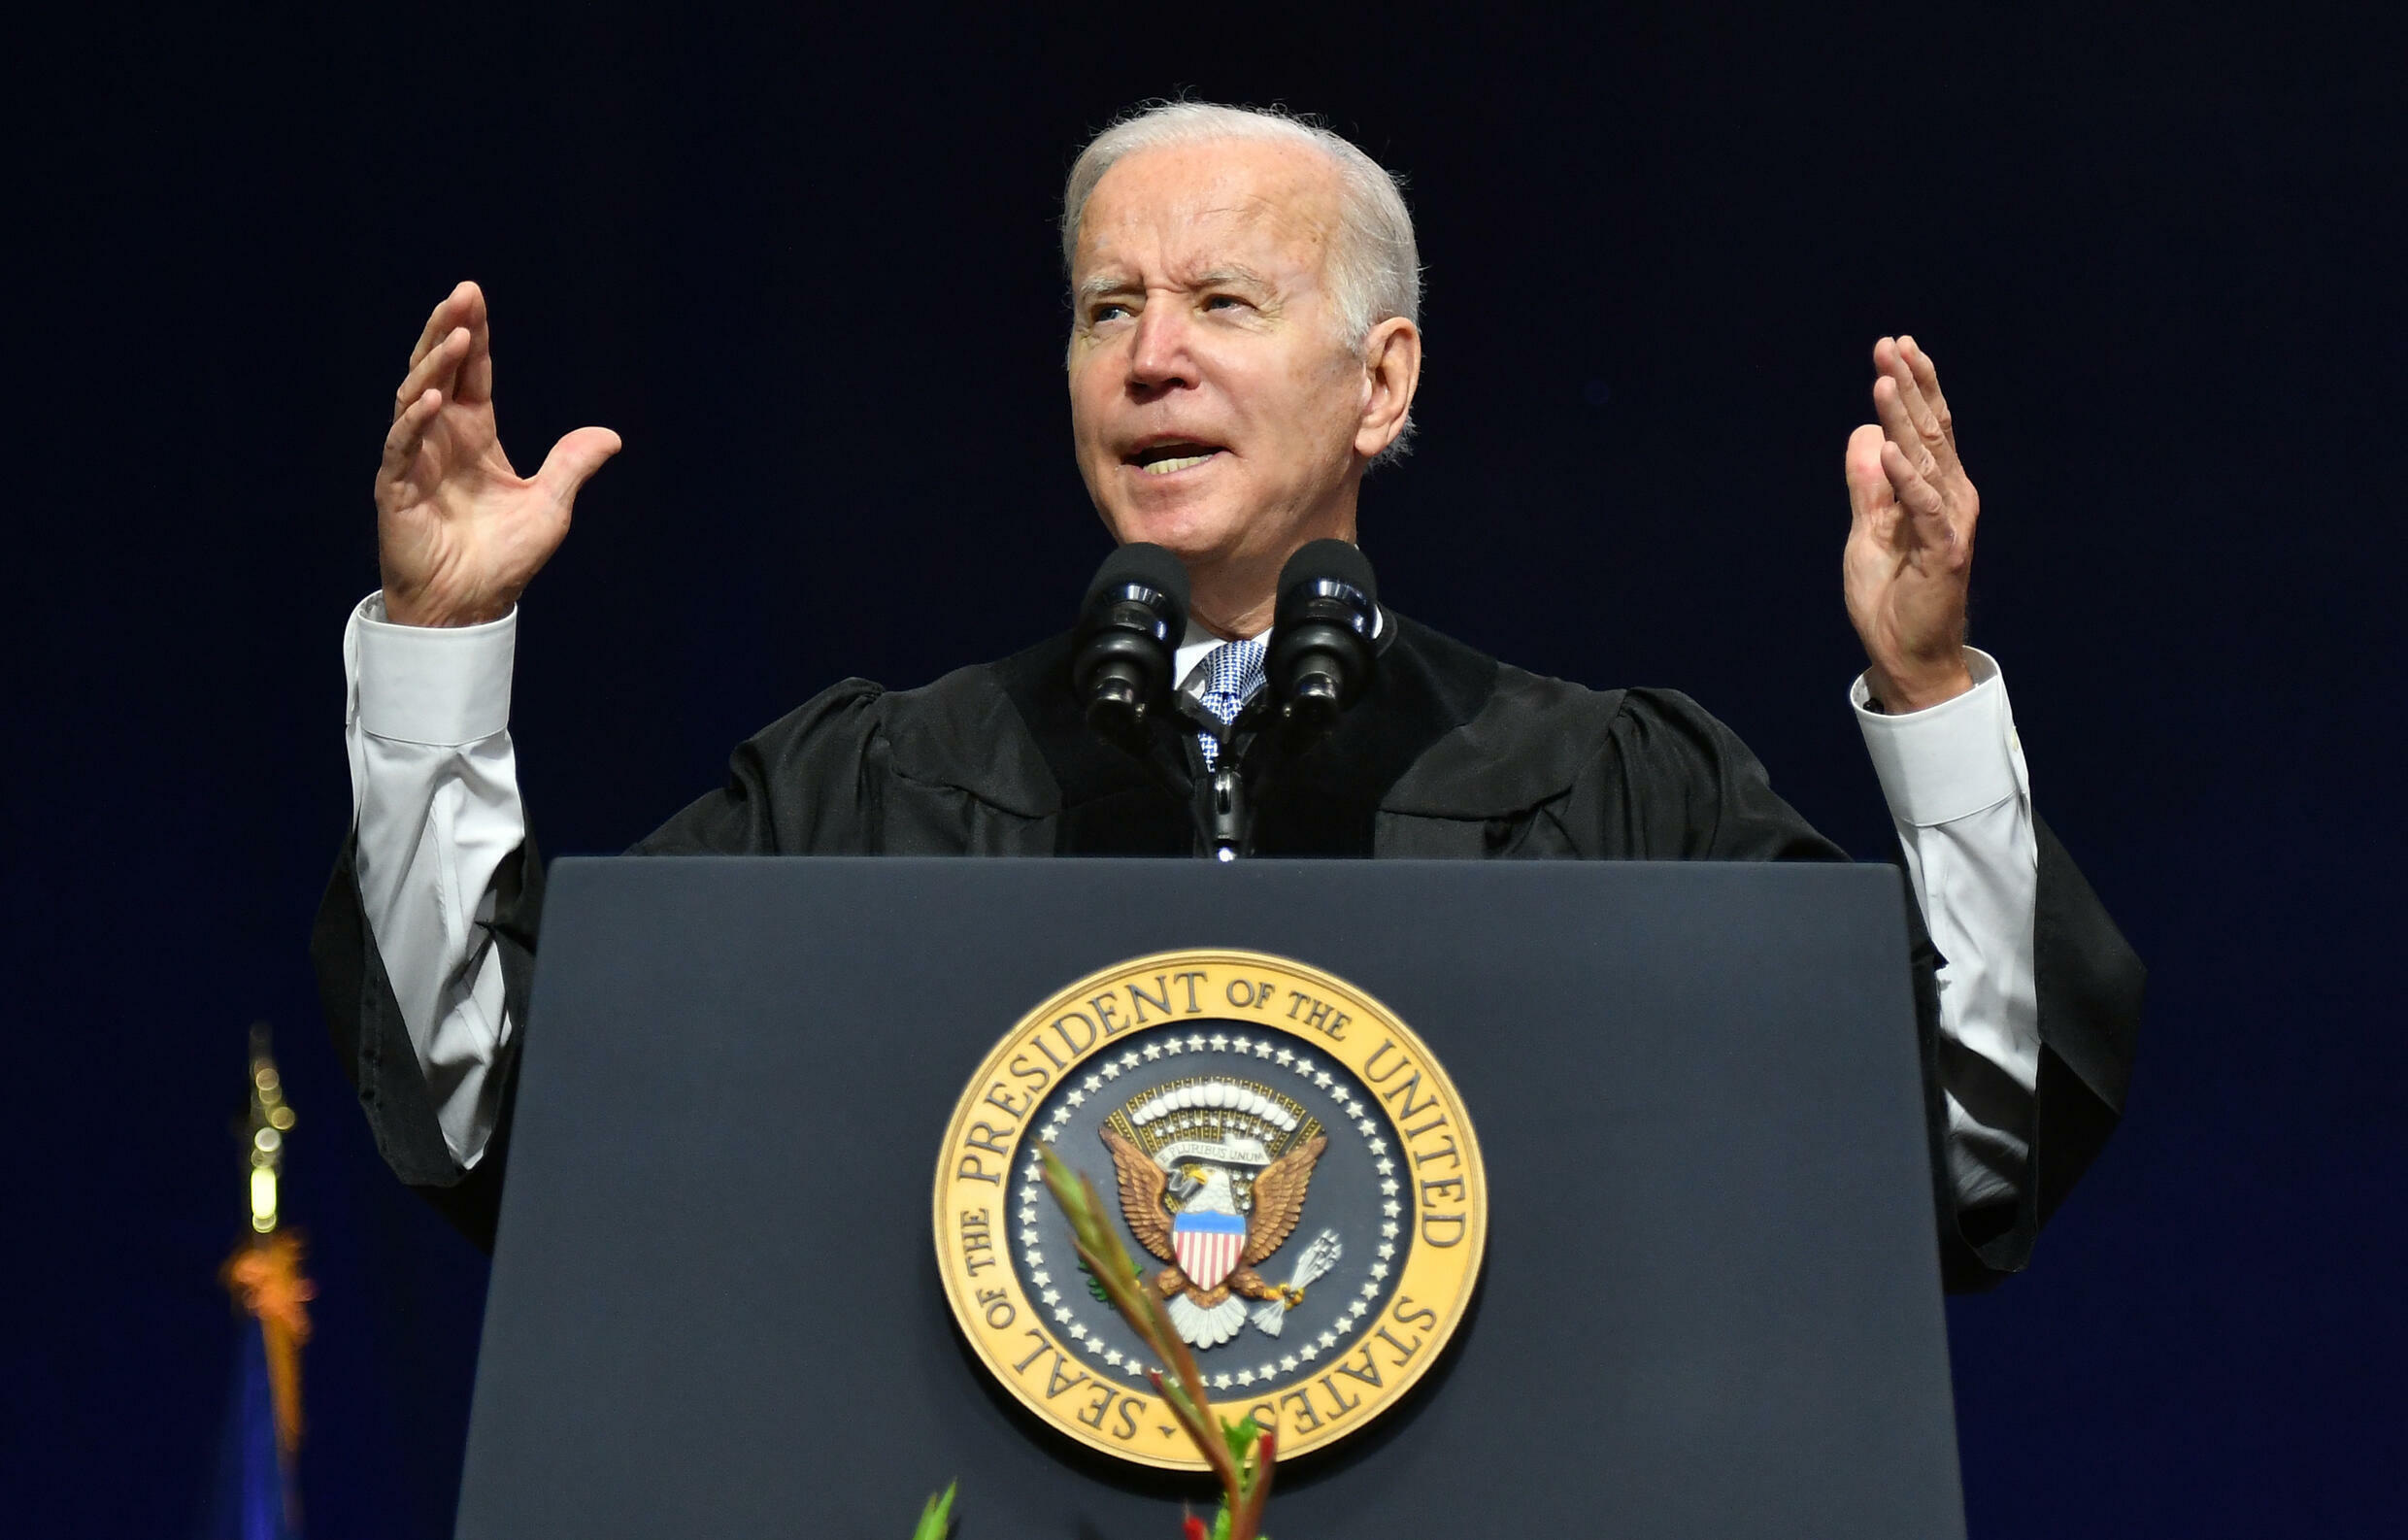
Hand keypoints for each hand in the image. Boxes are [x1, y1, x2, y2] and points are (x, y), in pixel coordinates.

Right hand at [375, 282, 619, 626]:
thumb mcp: (549, 506)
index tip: (475, 296)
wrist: (470, 606)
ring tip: (455, 336)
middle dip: (447, 332)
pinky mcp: (396, 488)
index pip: (472, 374)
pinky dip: (416, 422)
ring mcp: (414, 460)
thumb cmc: (503, 559)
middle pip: (439, 371)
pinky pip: (402, 446)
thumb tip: (611, 436)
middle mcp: (441, 439)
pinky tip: (434, 399)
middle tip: (460, 295)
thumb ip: (572, 466)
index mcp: (474, 436)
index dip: (475, 336)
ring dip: (434, 367)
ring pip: (415, 398)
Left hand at [1843, 335, 1978, 710]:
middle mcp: (1952, 497)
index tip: (1893, 349)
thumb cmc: (1892, 594)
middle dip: (1910, 386)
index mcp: (1936, 489)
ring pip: (1927, 460)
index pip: (1925, 428)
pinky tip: (1888, 449)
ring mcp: (1950, 523)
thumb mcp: (1868, 529)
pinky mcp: (1945, 552)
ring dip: (1904, 420)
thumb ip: (1869, 485)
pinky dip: (1906, 479)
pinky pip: (1924, 508)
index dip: (1912, 386)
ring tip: (1884, 382)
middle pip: (1930, 431)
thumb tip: (1865, 435)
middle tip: (1890, 346)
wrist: (1904, 652)